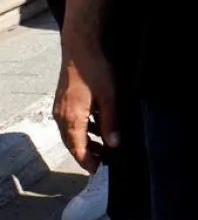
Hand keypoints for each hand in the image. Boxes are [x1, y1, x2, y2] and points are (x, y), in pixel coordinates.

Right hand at [52, 46, 116, 172]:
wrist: (80, 49)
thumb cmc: (95, 72)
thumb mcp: (109, 98)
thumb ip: (111, 122)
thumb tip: (114, 144)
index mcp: (71, 119)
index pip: (77, 148)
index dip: (86, 161)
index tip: (96, 170)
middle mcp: (61, 116)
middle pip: (72, 142)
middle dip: (86, 153)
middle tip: (101, 161)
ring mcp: (60, 108)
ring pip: (71, 132)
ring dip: (85, 141)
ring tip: (102, 146)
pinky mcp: (63, 100)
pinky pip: (71, 121)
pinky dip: (83, 128)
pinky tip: (96, 126)